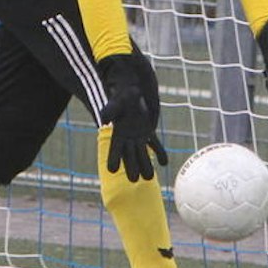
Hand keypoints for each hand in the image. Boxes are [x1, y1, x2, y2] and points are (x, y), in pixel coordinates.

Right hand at [98, 53, 167, 181]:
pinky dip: (159, 153)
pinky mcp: (148, 131)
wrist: (133, 87)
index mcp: (118, 131)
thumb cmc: (124, 92)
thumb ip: (110, 109)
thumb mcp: (117, 100)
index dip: (114, 158)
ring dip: (146, 164)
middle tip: (135, 180)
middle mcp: (127, 136)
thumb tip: (104, 118)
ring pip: (142, 153)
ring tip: (149, 178)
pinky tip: (164, 163)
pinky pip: (154, 144)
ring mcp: (138, 135)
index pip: (114, 148)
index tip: (111, 171)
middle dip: (131, 167)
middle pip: (129, 155)